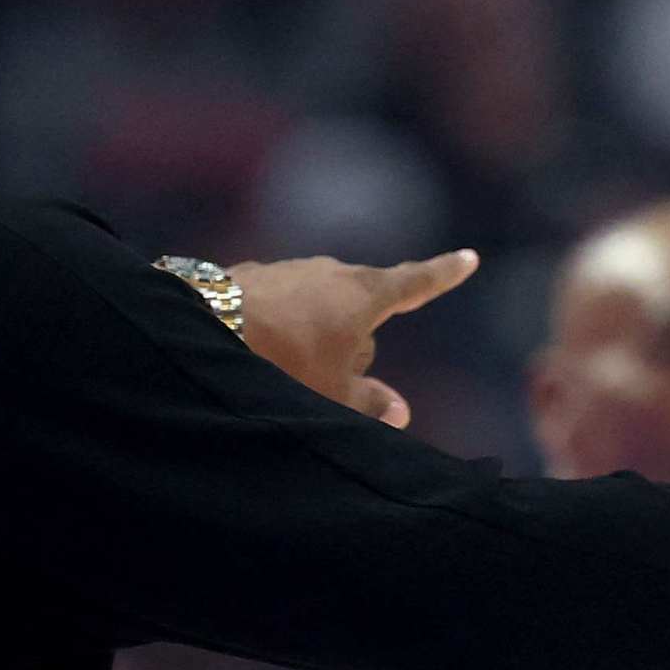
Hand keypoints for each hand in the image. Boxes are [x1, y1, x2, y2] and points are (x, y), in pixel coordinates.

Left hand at [226, 250, 480, 423]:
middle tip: (329, 382)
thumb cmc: (282, 365)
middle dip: (356, 344)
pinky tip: (253, 349)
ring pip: (319, 310)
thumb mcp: (333, 395)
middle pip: (362, 312)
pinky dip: (277, 328)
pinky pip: (281, 306)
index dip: (444, 274)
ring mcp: (290, 269)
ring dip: (312, 338)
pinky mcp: (254, 276)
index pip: (416, 282)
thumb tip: (399, 411)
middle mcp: (331, 271)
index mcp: (363, 295)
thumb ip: (370, 403)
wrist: (201, 330)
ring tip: (281, 370)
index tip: (468, 258)